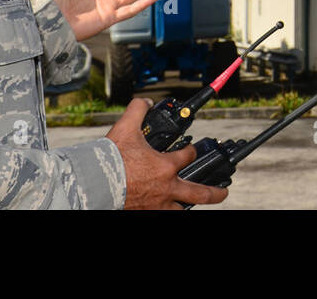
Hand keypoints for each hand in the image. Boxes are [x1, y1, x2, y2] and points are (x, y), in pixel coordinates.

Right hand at [108, 99, 229, 209]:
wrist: (93, 184)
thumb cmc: (111, 159)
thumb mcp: (126, 128)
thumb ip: (138, 110)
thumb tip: (144, 101)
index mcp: (166, 166)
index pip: (188, 156)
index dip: (190, 151)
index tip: (190, 150)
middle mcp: (167, 188)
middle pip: (199, 192)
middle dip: (215, 193)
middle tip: (224, 192)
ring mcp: (157, 206)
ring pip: (182, 210)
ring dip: (190, 206)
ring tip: (198, 204)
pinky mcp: (144, 215)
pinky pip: (160, 215)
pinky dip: (167, 212)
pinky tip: (169, 209)